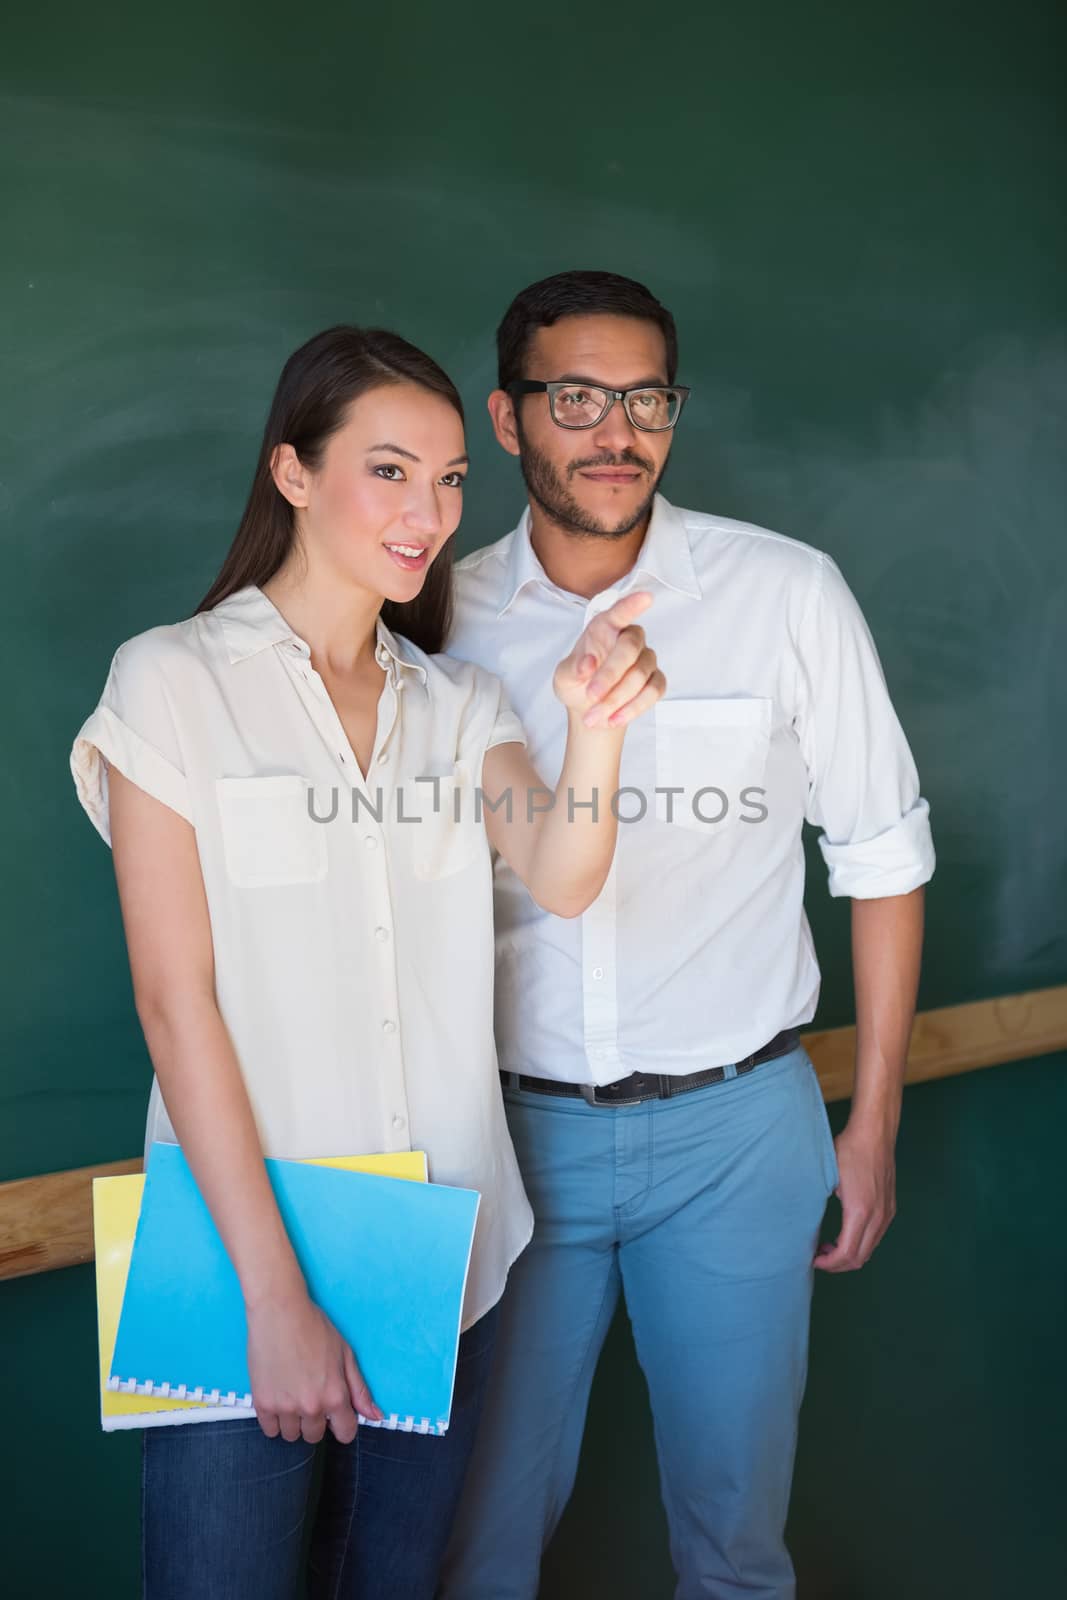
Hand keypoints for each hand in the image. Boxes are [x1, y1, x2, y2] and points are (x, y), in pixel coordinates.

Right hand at [246, 1288, 382, 1442]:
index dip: (342, 1424)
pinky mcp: (262, 1403)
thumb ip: (360, 1390)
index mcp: (335, 1395)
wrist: (279, 1312)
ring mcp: (284, 1407)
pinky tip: (278, 1398)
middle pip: (315, 1436)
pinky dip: (274, 1420)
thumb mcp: (345, 1354)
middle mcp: (311, 1406)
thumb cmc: (314, 1328)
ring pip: (291, 1435)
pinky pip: (270, 1430)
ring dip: (294, 1421)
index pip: (345, 1433)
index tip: (335, 1416)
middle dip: (316, 1421)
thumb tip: (375, 1416)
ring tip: (292, 1395)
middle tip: (310, 1395)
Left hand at [553, 591, 664, 728]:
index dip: (632, 605)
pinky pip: (652, 692)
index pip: (620, 613)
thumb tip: (588, 663)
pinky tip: (614, 718)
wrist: (590, 709)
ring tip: (594, 716)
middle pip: (629, 649)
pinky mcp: (656, 680)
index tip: (646, 598)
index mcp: (605, 628)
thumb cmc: (577, 683)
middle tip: (590, 696)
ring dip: (616, 699)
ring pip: (640, 675)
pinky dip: (632, 708)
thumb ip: (573, 668)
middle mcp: (630, 638)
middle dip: (610, 675)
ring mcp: (646, 659)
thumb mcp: (563, 677)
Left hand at [814, 1120, 896, 1272]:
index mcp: (860, 1212)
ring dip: (849, 1254)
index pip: (846, 1254)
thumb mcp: (828, 1179)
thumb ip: (820, 1205)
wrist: (874, 1133)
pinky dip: (860, 1244)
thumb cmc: (848, 1151)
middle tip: (818, 1256)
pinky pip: (876, 1237)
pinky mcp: (890, 1208)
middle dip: (837, 1264)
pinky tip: (845, 1233)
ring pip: (870, 1250)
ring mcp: (887, 1213)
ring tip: (829, 1246)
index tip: (813, 1259)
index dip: (829, 1263)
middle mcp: (878, 1217)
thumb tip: (806, 1225)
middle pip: (860, 1258)